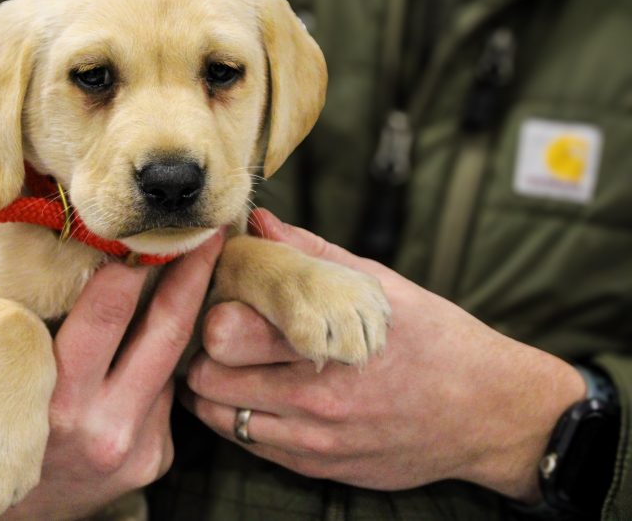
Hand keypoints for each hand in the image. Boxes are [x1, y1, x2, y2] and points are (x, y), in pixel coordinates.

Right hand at [0, 231, 223, 519]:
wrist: (2, 518)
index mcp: (55, 406)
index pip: (106, 315)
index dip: (132, 263)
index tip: (149, 223)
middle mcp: (106, 428)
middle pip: (165, 330)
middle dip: (190, 272)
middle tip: (205, 225)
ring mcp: (138, 447)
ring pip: (172, 360)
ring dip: (189, 306)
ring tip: (200, 255)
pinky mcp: (155, 459)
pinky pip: (165, 392)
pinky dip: (164, 352)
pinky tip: (161, 321)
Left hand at [182, 209, 584, 502]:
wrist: (490, 414)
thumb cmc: (437, 342)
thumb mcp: (383, 287)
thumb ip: (315, 255)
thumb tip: (263, 224)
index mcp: (325, 343)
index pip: (226, 333)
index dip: (208, 313)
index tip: (211, 300)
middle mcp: (314, 398)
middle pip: (211, 378)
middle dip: (202, 353)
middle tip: (210, 337)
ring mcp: (315, 439)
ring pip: (221, 417)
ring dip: (212, 391)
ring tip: (227, 366)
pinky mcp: (320, 466)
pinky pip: (252, 446)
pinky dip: (240, 420)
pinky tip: (254, 396)